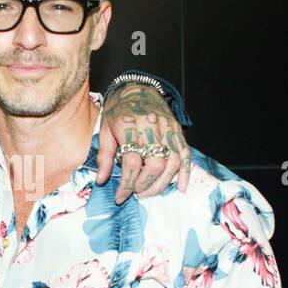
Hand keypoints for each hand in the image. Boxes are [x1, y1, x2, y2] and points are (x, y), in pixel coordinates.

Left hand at [95, 83, 190, 203]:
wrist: (137, 90)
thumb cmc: (118, 112)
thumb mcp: (104, 130)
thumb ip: (104, 156)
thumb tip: (101, 180)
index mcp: (128, 126)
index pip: (131, 161)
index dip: (126, 183)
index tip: (120, 197)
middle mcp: (150, 127)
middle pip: (154, 163)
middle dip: (145, 184)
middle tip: (136, 193)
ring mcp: (167, 129)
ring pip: (172, 162)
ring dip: (162, 183)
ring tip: (150, 193)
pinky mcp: (177, 131)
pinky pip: (185, 154)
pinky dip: (185, 172)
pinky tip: (180, 187)